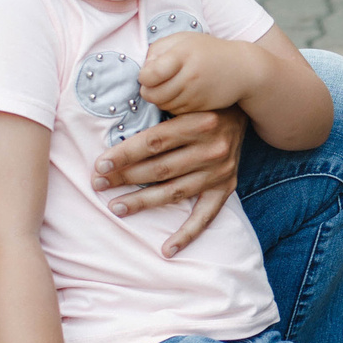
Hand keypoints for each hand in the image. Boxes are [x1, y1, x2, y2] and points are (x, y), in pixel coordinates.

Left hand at [93, 105, 246, 253]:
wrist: (244, 105)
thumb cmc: (202, 100)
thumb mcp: (184, 93)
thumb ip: (158, 103)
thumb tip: (120, 115)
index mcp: (199, 122)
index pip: (153, 143)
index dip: (124, 155)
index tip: (100, 165)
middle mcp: (212, 149)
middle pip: (160, 169)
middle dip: (125, 178)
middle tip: (97, 184)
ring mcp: (220, 172)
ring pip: (174, 193)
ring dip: (142, 202)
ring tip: (116, 207)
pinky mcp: (225, 188)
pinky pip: (204, 217)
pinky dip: (186, 235)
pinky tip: (166, 249)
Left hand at [139, 32, 263, 116]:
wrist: (243, 69)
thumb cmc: (207, 51)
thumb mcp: (182, 40)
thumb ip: (157, 51)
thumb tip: (142, 72)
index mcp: (182, 55)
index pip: (149, 75)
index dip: (144, 76)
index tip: (149, 73)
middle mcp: (189, 76)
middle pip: (152, 94)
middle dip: (148, 90)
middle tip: (155, 83)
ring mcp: (195, 95)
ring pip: (162, 105)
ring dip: (160, 99)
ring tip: (169, 86)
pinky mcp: (200, 109)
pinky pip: (175, 112)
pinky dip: (173, 105)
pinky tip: (181, 95)